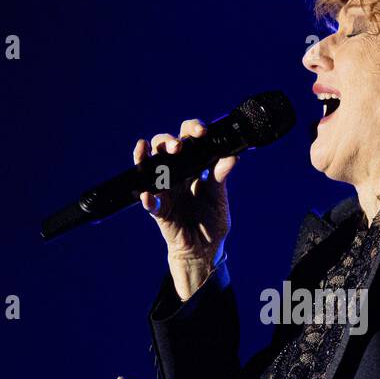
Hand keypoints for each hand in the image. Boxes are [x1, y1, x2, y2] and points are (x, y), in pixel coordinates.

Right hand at [135, 119, 235, 298]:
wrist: (205, 249)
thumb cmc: (211, 220)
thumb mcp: (219, 196)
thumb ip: (221, 175)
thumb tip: (232, 156)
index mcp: (192, 167)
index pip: (188, 139)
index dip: (192, 129)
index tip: (202, 131)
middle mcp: (175, 174)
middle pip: (163, 146)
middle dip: (168, 141)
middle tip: (179, 146)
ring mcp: (165, 191)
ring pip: (148, 167)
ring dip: (147, 157)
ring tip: (148, 151)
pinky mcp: (160, 211)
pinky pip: (151, 204)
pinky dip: (148, 200)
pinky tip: (148, 196)